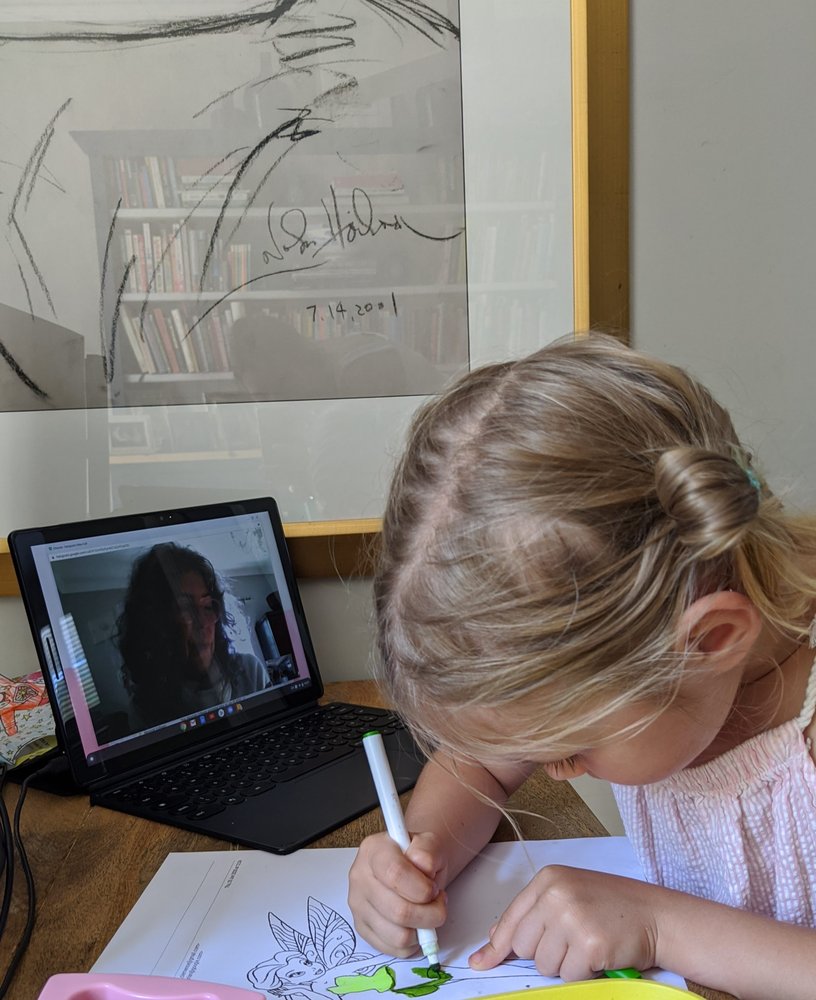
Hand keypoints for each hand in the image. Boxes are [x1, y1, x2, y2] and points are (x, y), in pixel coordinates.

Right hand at [348, 831, 447, 955]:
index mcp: (373, 850)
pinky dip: (413, 943)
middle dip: (429, 914)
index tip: (434, 889)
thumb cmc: (419, 857)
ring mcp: (358, 905)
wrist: (412, 865)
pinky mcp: (362, 928)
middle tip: (438, 903)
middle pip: (398, 911)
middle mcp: (359, 877)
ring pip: (397, 935)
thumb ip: (429, 851)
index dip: (421, 888)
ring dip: (422, 930)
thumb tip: (424, 869)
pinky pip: (394, 949)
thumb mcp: (430, 844)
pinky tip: (416, 925)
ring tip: (427, 912)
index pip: (394, 874)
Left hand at [469, 865, 661, 980]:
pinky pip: (569, 976)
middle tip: (572, 942)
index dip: (496, 946)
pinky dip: (584, 974)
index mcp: (548, 879)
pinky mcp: (589, 944)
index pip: (511, 918)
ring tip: (588, 944)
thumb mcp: (568, 896)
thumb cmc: (612, 907)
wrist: (656, 915)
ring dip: (565, 965)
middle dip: (544, 954)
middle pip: (524, 946)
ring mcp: (572, 918)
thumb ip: (533, 913)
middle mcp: (556, 895)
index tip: (481, 962)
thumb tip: (496, 938)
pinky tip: (600, 955)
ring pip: (545, 965)